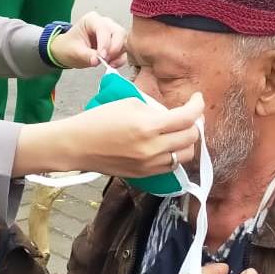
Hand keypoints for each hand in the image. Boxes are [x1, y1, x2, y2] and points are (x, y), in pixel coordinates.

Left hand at [49, 12, 127, 69]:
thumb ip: (86, 55)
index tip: (102, 56)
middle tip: (107, 60)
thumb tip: (97, 60)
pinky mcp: (116, 43)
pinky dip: (120, 58)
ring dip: (118, 54)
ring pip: (124, 41)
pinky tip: (112, 64)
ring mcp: (112, 32)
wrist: (69, 51)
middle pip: (118, 32)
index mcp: (91, 19)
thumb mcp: (74, 51)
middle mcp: (105, 23)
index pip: (103, 28)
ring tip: (108, 63)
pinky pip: (123, 50)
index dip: (105, 43)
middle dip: (115, 48)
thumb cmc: (69, 46)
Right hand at [65, 93, 203, 177]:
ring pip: (185, 155)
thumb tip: (171, 115)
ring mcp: (150, 164)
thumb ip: (155, 110)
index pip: (187, 117)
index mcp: (148, 126)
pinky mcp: (145, 175)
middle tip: (188, 115)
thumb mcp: (129, 104)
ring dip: (187, 141)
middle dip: (194, 123)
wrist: (77, 146)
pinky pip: (171, 166)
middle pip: (191, 137)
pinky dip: (175, 154)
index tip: (196, 99)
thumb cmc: (98, 120)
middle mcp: (153, 148)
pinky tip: (168, 145)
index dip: (197, 105)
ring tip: (180, 132)